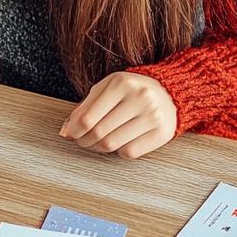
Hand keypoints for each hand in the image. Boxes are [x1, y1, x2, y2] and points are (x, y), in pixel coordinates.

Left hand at [61, 72, 175, 158]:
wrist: (170, 92)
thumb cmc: (131, 90)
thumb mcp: (106, 88)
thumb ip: (84, 107)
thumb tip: (65, 131)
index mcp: (121, 83)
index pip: (87, 118)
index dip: (73, 131)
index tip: (70, 134)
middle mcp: (139, 98)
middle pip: (98, 133)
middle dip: (84, 141)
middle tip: (81, 140)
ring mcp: (153, 116)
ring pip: (112, 144)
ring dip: (98, 148)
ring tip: (96, 142)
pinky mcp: (162, 133)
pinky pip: (129, 152)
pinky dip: (118, 151)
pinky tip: (119, 142)